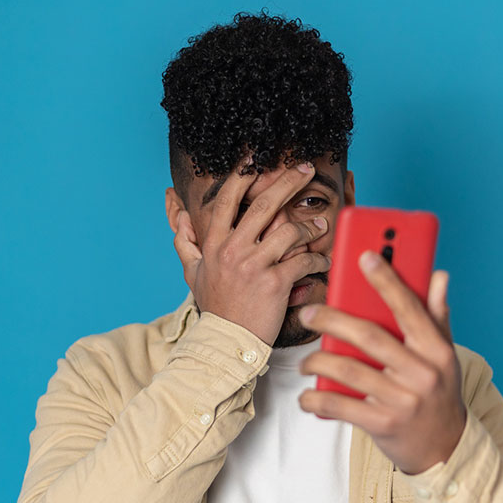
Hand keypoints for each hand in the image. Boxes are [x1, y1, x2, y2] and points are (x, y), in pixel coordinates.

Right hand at [172, 160, 332, 344]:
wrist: (226, 343)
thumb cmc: (215, 309)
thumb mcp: (194, 274)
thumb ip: (186, 243)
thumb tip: (179, 217)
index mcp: (214, 244)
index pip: (228, 199)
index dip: (242, 174)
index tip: (255, 158)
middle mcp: (233, 250)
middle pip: (263, 204)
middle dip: (288, 181)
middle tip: (306, 168)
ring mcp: (254, 265)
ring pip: (289, 230)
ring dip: (310, 226)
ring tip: (321, 226)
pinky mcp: (275, 283)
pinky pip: (303, 260)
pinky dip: (317, 259)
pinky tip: (322, 261)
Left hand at [297, 251, 466, 474]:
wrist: (446, 450)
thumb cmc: (439, 393)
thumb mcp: (445, 355)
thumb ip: (438, 315)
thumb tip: (439, 275)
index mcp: (437, 349)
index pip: (408, 307)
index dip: (386, 280)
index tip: (363, 256)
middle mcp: (422, 373)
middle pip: (368, 335)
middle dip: (332, 319)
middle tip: (308, 313)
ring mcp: (403, 400)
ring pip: (349, 370)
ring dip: (318, 360)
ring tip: (305, 360)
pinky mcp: (384, 424)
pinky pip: (341, 407)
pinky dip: (318, 399)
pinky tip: (307, 395)